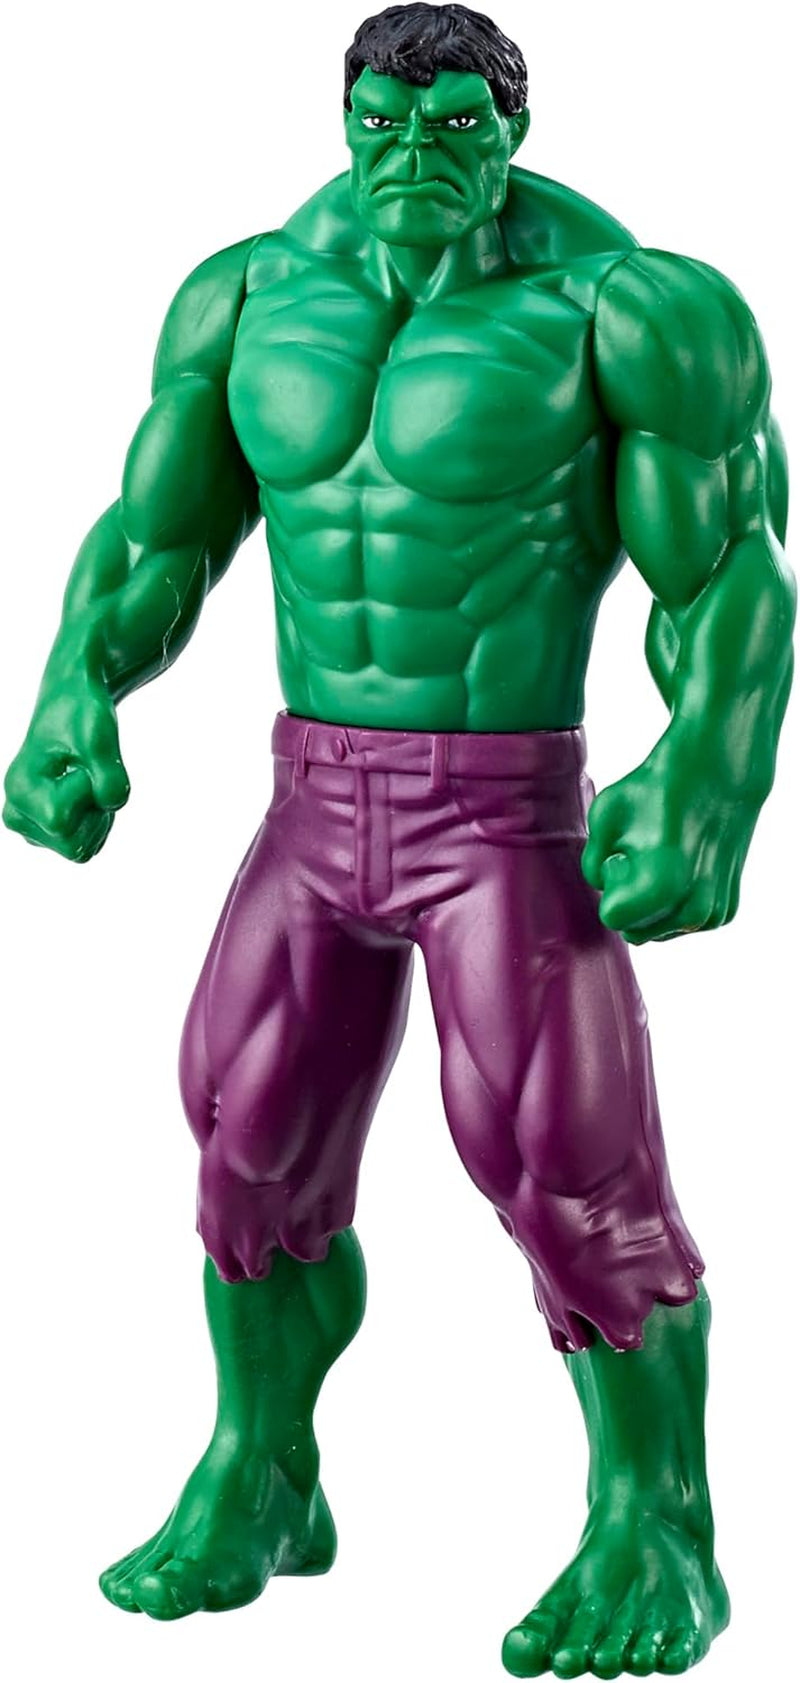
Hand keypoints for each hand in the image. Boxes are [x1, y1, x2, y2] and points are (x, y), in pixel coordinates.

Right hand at [4, 678, 129, 861]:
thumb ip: (108, 772)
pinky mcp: (51, 834)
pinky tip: (88, 792)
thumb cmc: (80, 716)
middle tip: (87, 775)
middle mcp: (17, 815)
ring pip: (83, 849)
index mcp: (18, 790)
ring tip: (86, 780)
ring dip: (98, 817)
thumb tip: (113, 802)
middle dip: (94, 813)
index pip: (59, 821)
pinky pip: (89, 845)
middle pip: (74, 847)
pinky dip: (98, 822)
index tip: (78, 763)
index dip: (83, 792)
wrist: (73, 706)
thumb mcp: (99, 737)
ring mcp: (33, 828)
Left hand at [581, 752, 756, 943]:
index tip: (627, 852)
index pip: (611, 917)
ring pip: (658, 931)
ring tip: (665, 857)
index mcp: (661, 888)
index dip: (614, 880)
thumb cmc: (656, 789)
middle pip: (635, 930)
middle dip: (631, 899)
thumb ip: (592, 867)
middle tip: (645, 855)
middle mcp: (693, 909)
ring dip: (652, 903)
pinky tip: (681, 867)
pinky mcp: (725, 911)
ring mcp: (712, 913)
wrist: (717, 773)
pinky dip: (675, 902)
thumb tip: (607, 893)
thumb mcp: (604, 816)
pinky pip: (682, 924)